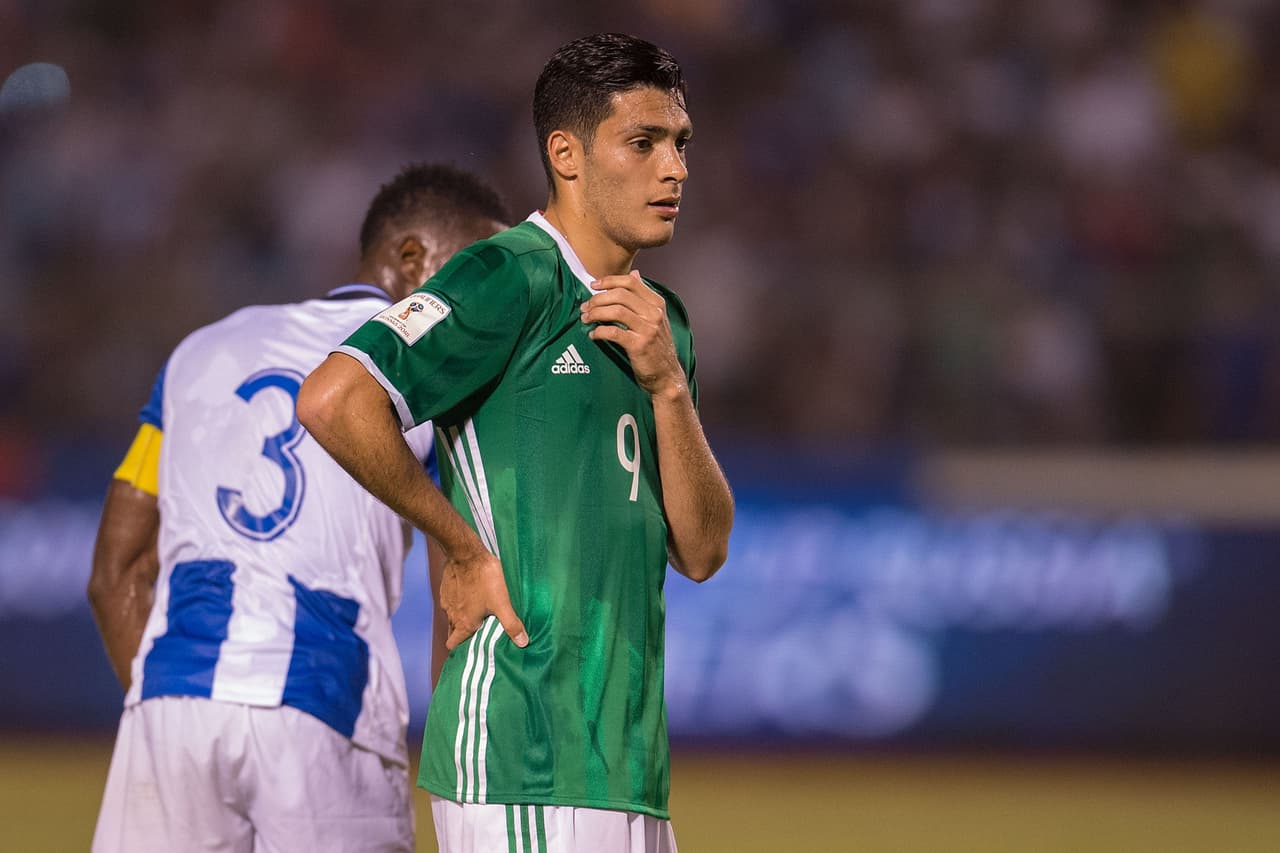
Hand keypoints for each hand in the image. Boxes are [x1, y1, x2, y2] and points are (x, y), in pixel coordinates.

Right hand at [439, 547, 528, 650]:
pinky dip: (460, 602)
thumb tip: (523, 643)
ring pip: (452, 616)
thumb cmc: (484, 579)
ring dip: (462, 617)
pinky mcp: (446, 588)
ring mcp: (447, 601)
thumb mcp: (502, 603)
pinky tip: (472, 595)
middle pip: (453, 632)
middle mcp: (452, 615)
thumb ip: (511, 624)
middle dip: (463, 635)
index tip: (472, 648)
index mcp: (464, 623)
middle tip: (479, 631)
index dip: (461, 649)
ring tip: (478, 612)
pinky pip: (452, 601)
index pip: (453, 645)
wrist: (466, 553)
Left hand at [581, 270, 684, 397]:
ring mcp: (648, 329)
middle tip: (585, 306)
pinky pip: (613, 332)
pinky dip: (599, 331)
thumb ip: (643, 297)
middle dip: (598, 298)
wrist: (666, 375)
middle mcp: (654, 314)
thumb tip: (635, 273)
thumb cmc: (657, 347)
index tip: (594, 285)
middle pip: (620, 294)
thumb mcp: (655, 318)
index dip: (609, 281)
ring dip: (596, 313)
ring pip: (616, 311)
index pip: (631, 282)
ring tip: (586, 318)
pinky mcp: (639, 345)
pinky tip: (593, 335)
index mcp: (657, 304)